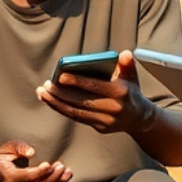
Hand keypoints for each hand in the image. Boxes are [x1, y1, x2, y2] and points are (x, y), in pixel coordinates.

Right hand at [0, 139, 71, 181]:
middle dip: (52, 177)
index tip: (50, 164)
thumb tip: (31, 152)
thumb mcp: (6, 149)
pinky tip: (61, 181)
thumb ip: (18, 147)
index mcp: (7, 177)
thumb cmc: (1, 161)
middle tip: (62, 167)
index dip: (40, 171)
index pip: (27, 176)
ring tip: (67, 173)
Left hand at [37, 49, 156, 135]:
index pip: (93, 86)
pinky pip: (77, 118)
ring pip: (75, 112)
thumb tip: (124, 53)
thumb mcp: (132, 76)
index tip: (59, 76)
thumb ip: (127, 64)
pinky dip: (63, 109)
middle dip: (60, 94)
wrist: (140, 118)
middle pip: (80, 101)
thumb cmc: (130, 91)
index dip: (76, 81)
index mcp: (119, 92)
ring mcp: (105, 120)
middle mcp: (112, 108)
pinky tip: (52, 102)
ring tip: (42, 93)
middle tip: (45, 85)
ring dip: (56, 103)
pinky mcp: (99, 127)